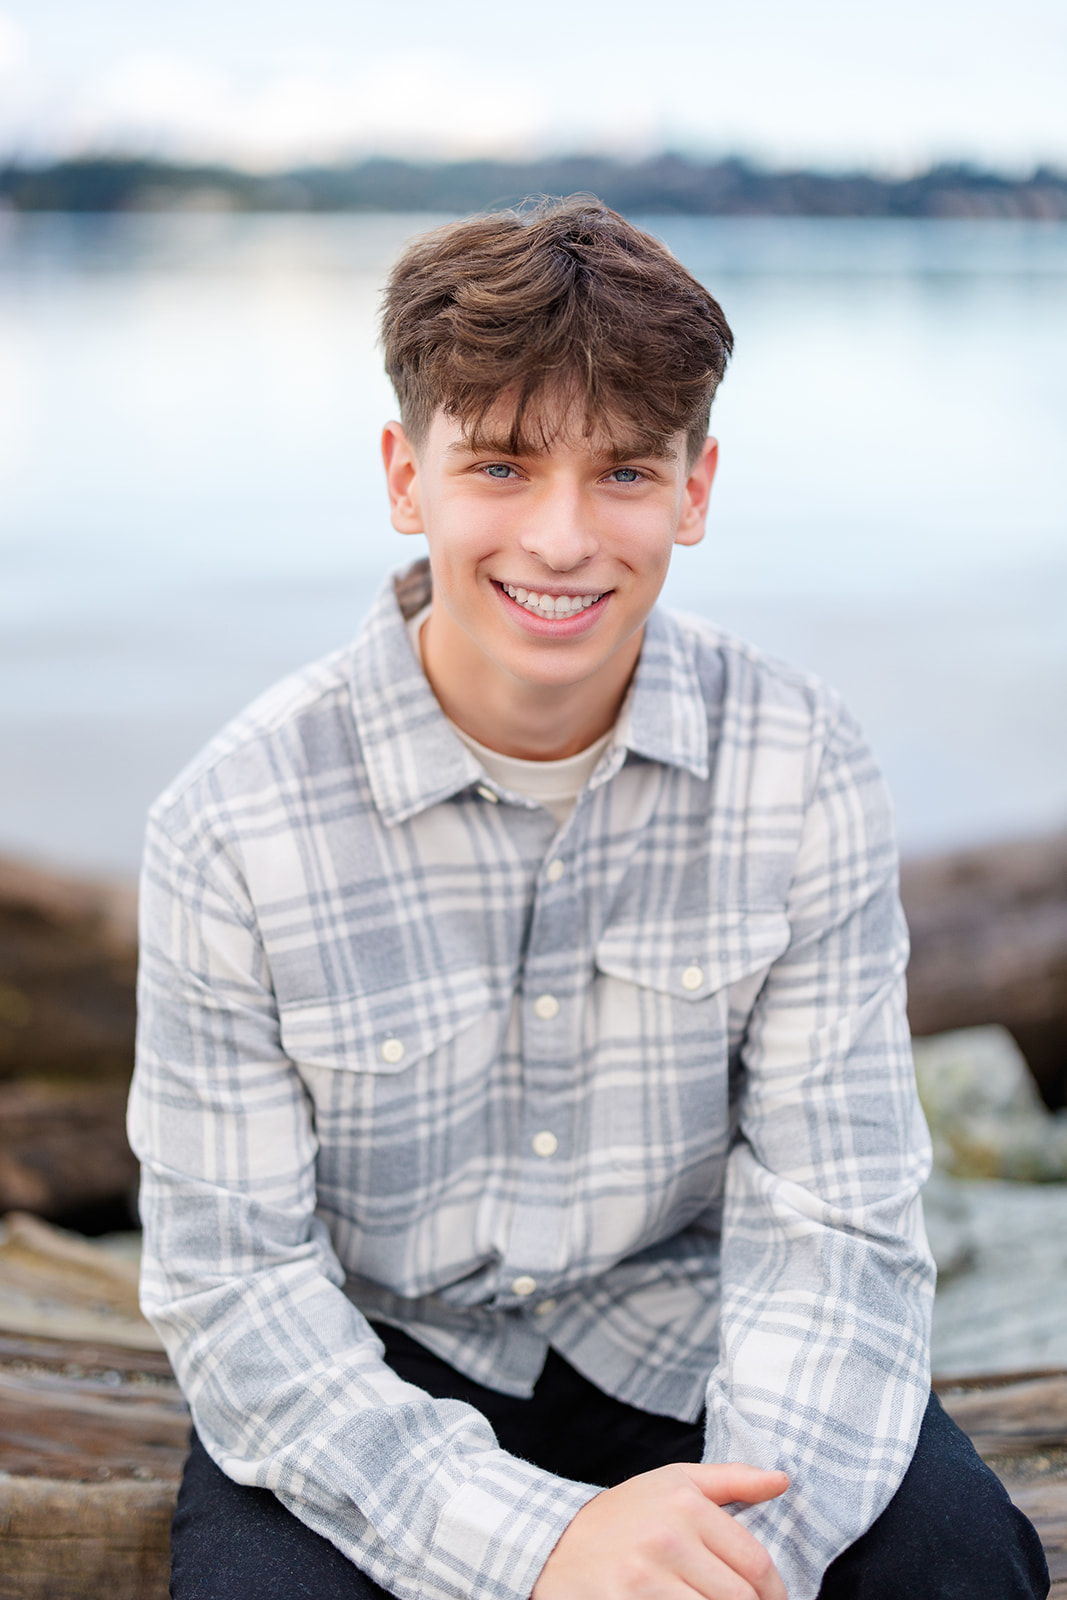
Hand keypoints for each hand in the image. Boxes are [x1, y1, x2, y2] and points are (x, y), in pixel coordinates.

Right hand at [531, 1462, 788, 1599]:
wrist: (553, 1545)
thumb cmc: (621, 1516)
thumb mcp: (672, 1482)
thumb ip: (731, 1480)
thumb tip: (782, 1480)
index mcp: (686, 1505)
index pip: (755, 1562)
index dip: (774, 1591)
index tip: (771, 1599)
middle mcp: (667, 1539)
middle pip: (740, 1598)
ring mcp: (645, 1578)